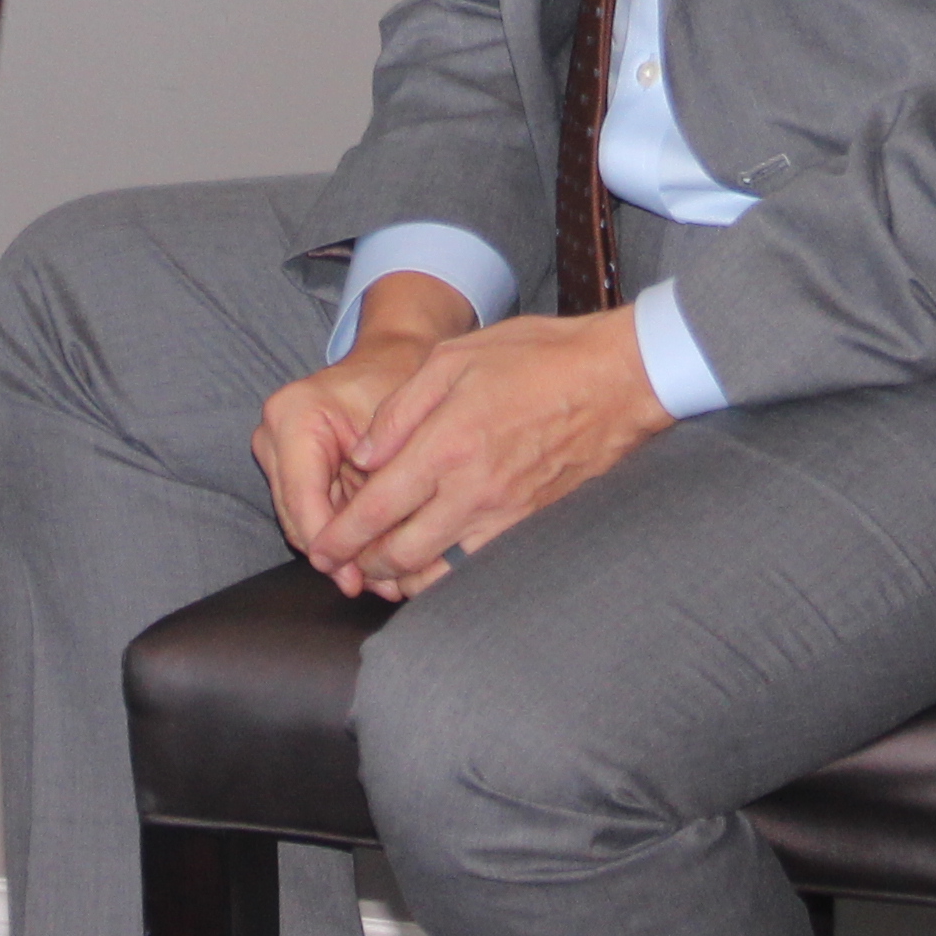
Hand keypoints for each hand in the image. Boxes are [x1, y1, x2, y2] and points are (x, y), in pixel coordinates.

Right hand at [253, 272, 471, 587]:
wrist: (393, 354)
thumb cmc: (401, 379)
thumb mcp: (400, 429)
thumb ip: (382, 484)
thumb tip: (376, 550)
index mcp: (294, 415)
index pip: (302, 498)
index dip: (329, 544)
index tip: (356, 577)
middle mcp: (274, 432)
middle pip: (297, 516)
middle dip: (335, 555)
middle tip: (375, 586)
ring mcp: (275, 449)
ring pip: (300, 521)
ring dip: (337, 552)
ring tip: (377, 581)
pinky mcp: (286, 465)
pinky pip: (309, 513)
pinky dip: (338, 536)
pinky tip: (367, 558)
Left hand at [303, 307, 670, 600]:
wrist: (615, 379)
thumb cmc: (535, 357)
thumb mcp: (454, 358)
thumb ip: (400, 411)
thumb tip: (364, 457)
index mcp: (445, 445)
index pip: (377, 509)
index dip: (339, 537)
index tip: (320, 548)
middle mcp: (472, 489)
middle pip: (401, 552)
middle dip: (365, 564)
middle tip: (346, 562)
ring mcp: (505, 513)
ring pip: (439, 571)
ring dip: (404, 578)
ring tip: (384, 569)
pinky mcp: (531, 524)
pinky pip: (478, 567)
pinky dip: (447, 574)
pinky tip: (435, 563)